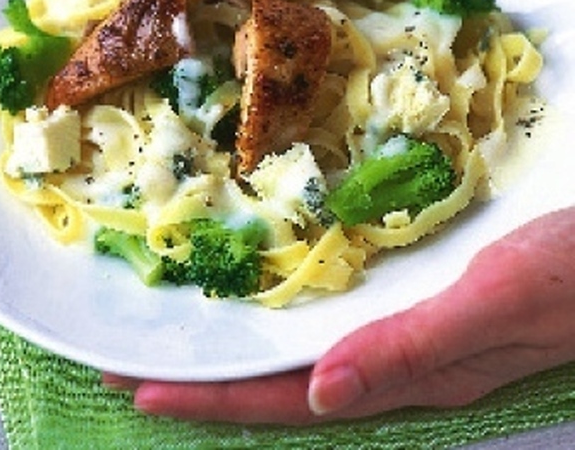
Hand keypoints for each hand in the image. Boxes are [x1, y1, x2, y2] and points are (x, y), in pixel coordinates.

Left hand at [103, 207, 574, 424]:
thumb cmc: (572, 269)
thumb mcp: (497, 299)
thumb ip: (415, 346)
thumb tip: (319, 393)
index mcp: (413, 371)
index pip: (292, 397)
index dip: (217, 397)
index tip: (143, 388)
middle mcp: (404, 359)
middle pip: (286, 380)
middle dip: (211, 379)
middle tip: (135, 364)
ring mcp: (415, 328)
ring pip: (308, 350)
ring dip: (243, 349)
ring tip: (185, 338)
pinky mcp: (425, 294)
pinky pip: (339, 316)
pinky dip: (292, 315)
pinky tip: (277, 305)